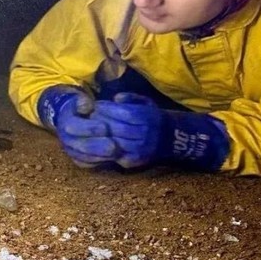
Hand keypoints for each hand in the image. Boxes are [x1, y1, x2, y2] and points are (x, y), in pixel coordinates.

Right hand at [37, 86, 118, 167]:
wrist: (70, 121)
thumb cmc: (80, 109)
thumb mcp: (79, 101)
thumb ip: (83, 102)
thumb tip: (88, 105)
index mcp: (66, 123)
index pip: (75, 127)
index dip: (90, 128)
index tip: (105, 127)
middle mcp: (66, 140)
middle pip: (81, 146)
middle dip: (99, 147)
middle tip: (114, 146)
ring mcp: (72, 152)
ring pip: (86, 158)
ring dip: (103, 157)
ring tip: (118, 153)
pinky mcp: (78, 161)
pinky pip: (90, 165)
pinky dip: (102, 163)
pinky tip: (115, 159)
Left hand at [93, 93, 229, 171]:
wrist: (171, 140)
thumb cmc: (152, 117)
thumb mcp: (146, 102)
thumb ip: (131, 97)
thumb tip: (116, 98)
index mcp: (147, 118)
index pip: (124, 113)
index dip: (107, 109)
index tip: (96, 105)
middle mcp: (145, 134)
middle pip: (117, 128)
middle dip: (100, 121)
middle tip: (88, 117)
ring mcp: (139, 150)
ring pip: (113, 142)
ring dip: (98, 136)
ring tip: (90, 128)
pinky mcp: (133, 162)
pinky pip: (114, 156)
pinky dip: (102, 149)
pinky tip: (95, 141)